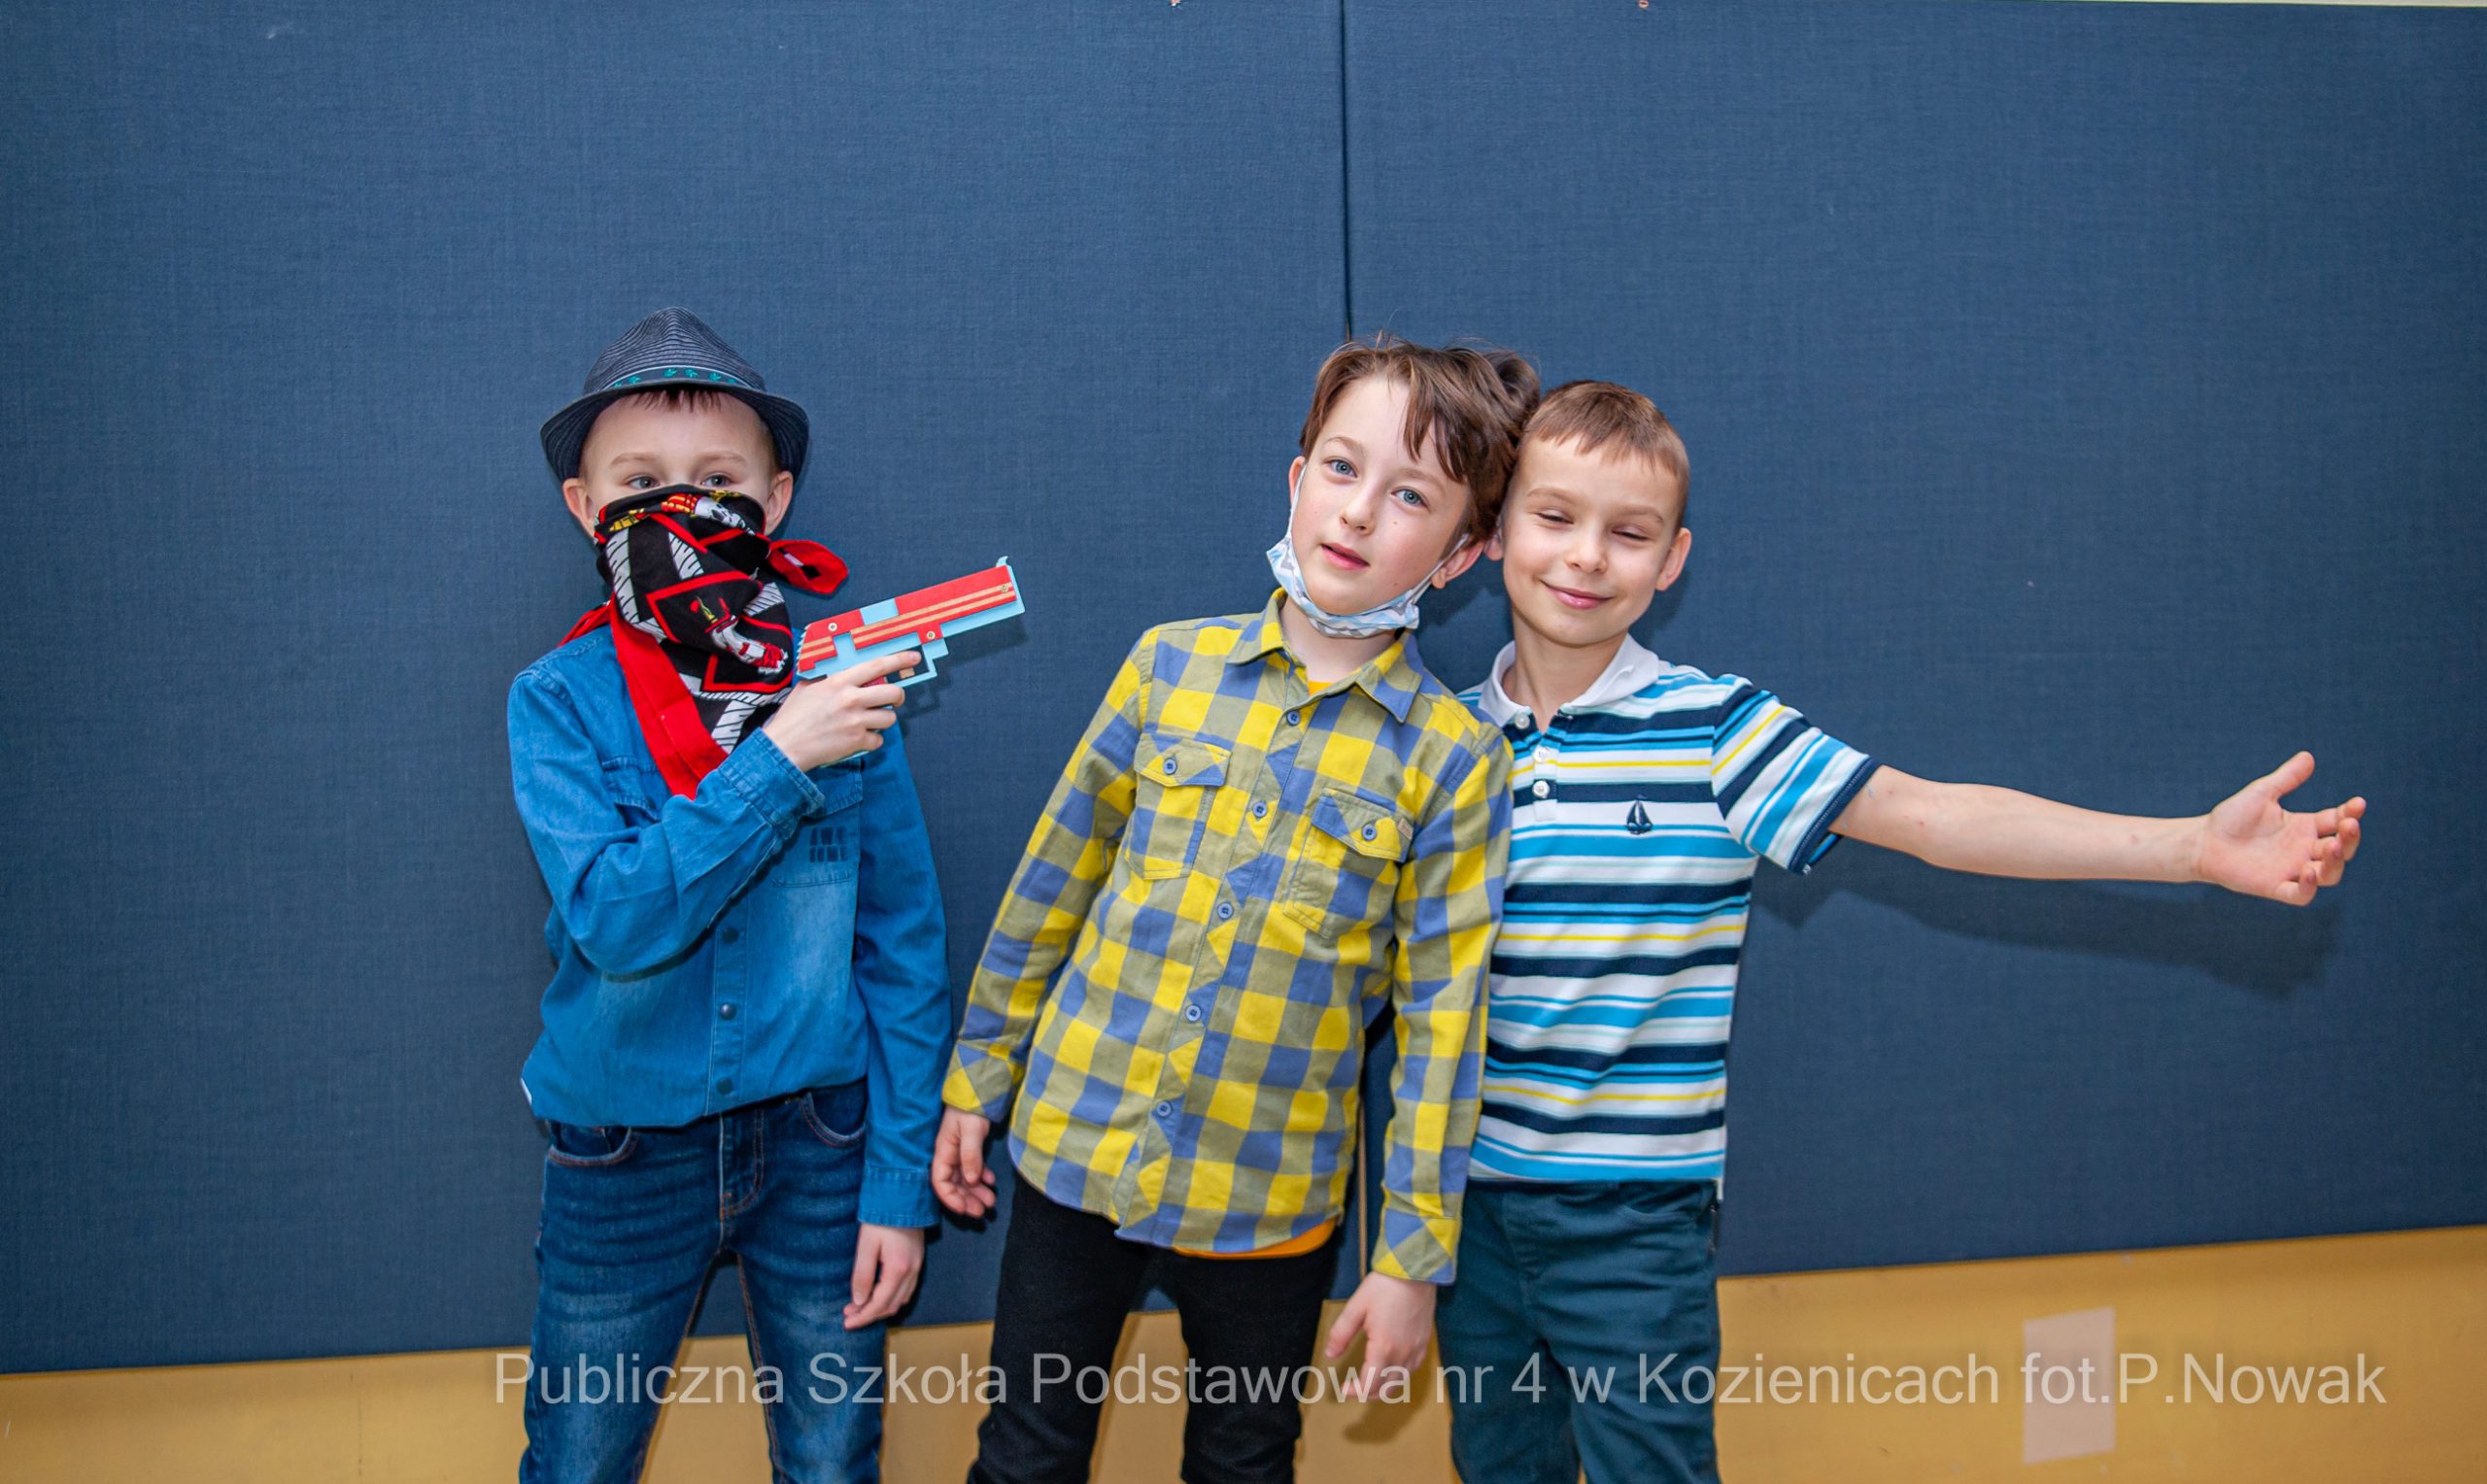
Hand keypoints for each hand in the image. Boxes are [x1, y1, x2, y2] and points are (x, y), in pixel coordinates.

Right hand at [759, 650, 919, 770]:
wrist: (785, 746)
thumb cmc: (793, 717)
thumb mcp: (807, 688)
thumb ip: (828, 680)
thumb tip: (841, 674)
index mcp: (840, 682)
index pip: (877, 666)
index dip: (899, 660)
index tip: (914, 657)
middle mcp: (852, 699)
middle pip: (894, 694)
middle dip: (898, 697)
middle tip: (893, 701)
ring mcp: (856, 721)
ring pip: (889, 718)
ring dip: (883, 720)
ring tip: (868, 722)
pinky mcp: (857, 741)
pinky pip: (879, 739)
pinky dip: (872, 740)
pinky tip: (858, 739)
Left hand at [843, 1223, 923, 1329]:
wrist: (904, 1195)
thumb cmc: (882, 1217)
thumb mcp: (866, 1246)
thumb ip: (862, 1275)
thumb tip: (858, 1301)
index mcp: (898, 1270)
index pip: (879, 1304)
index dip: (863, 1317)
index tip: (847, 1323)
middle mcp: (912, 1272)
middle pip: (891, 1306)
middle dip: (870, 1315)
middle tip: (849, 1315)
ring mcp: (918, 1267)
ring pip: (901, 1300)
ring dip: (881, 1308)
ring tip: (860, 1307)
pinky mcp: (918, 1261)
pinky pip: (907, 1290)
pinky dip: (892, 1298)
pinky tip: (879, 1295)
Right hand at [931, 1108, 996, 1217]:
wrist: (978, 1092)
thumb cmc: (969, 1110)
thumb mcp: (970, 1131)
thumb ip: (970, 1156)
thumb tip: (971, 1180)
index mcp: (943, 1153)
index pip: (940, 1182)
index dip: (950, 1198)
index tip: (964, 1210)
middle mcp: (948, 1156)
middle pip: (953, 1185)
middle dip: (966, 1200)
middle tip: (982, 1211)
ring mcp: (958, 1154)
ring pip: (964, 1180)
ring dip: (975, 1192)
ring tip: (991, 1201)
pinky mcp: (969, 1150)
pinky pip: (973, 1170)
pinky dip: (982, 1177)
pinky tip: (992, 1182)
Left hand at [1323, 1271, 1435, 1401]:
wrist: (1415, 1272)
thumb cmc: (1383, 1287)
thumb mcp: (1356, 1307)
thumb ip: (1341, 1334)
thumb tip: (1330, 1354)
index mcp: (1383, 1349)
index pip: (1369, 1385)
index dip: (1354, 1391)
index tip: (1343, 1387)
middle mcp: (1402, 1355)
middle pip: (1385, 1389)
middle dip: (1367, 1392)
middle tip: (1353, 1386)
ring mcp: (1416, 1350)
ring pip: (1400, 1382)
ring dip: (1383, 1387)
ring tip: (1369, 1380)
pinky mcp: (1424, 1344)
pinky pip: (1411, 1370)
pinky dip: (1399, 1376)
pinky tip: (1390, 1368)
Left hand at [2194, 752, 2365, 904]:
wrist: (2203, 840)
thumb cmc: (2233, 817)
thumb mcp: (2262, 793)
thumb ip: (2286, 778)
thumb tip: (2308, 756)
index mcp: (2305, 827)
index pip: (2337, 822)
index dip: (2350, 814)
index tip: (2358, 803)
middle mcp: (2304, 850)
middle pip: (2340, 849)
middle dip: (2349, 839)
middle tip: (2349, 825)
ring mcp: (2292, 870)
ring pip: (2328, 874)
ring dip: (2335, 863)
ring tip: (2331, 846)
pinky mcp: (2275, 887)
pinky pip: (2300, 895)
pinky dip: (2307, 888)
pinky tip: (2307, 872)